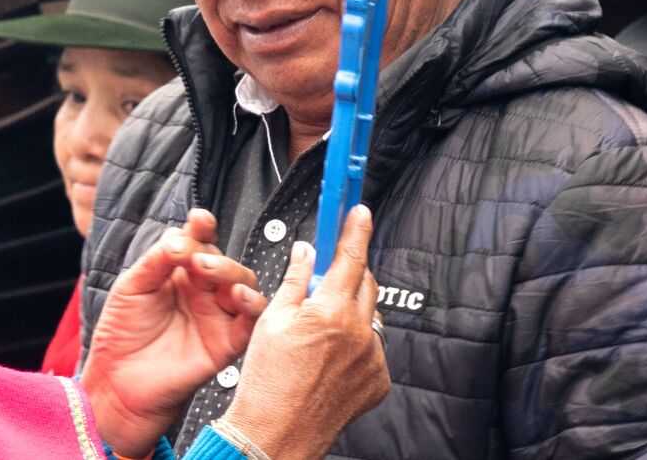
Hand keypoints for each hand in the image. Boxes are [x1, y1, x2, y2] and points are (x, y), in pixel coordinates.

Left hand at [82, 209, 267, 456]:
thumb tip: (178, 238)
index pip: (198, 242)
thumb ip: (155, 262)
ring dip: (230, 273)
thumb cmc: (122, 334)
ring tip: (207, 271)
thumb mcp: (131, 288)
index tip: (199, 220)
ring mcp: (216, 315)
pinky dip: (251, 306)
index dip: (202, 228)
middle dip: (212, 254)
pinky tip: (237, 297)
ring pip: (243, 284)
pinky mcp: (226, 342)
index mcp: (180, 273)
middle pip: (223, 261)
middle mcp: (203, 290)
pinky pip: (250, 321)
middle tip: (194, 258)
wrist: (117, 382)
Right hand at [219, 204, 388, 459]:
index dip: (356, 229)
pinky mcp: (378, 380)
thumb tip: (305, 252)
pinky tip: (329, 358)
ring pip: (368, 316)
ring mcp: (372, 358)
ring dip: (350, 311)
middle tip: (324, 279)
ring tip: (319, 332)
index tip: (360, 212)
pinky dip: (356, 344)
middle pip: (364, 282)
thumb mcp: (271, 320)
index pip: (350, 257)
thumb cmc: (267, 383)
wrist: (277, 434)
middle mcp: (358, 333)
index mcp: (330, 312)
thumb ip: (294, 280)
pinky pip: (372, 348)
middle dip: (348, 273)